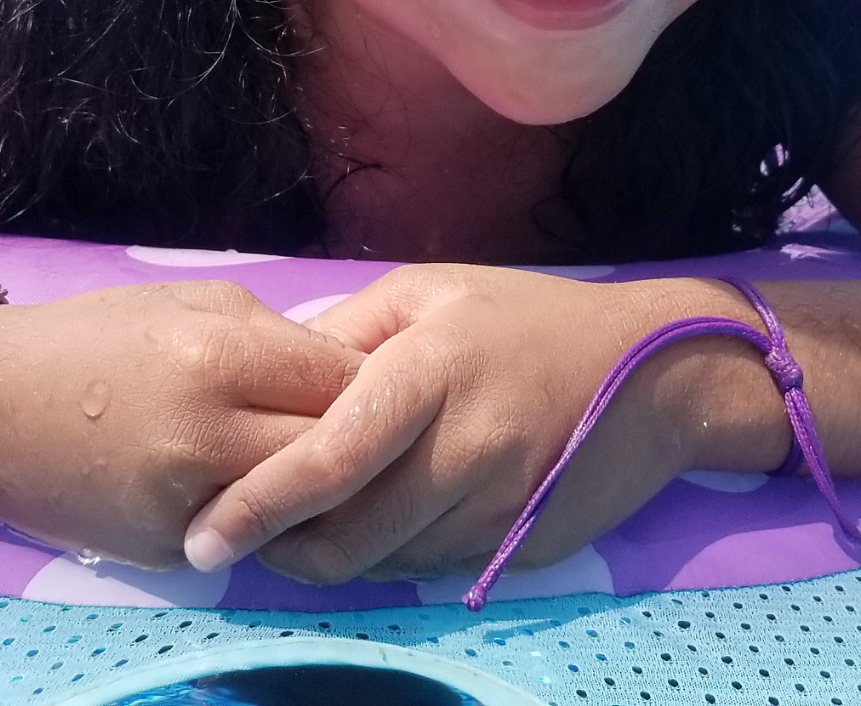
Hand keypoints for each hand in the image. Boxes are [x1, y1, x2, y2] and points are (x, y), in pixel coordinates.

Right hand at [0, 280, 363, 568]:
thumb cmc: (93, 337)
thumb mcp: (193, 303)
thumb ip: (280, 336)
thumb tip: (352, 372)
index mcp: (216, 357)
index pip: (343, 381)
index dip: (374, 379)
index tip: (385, 373)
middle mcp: (204, 438)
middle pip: (335, 453)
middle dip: (364, 438)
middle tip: (377, 423)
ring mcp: (184, 505)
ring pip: (302, 508)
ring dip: (327, 487)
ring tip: (333, 459)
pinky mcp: (168, 552)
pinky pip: (252, 537)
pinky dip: (272, 516)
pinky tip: (273, 490)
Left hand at [180, 265, 788, 584]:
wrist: (659, 377)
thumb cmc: (529, 319)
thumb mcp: (433, 290)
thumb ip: (348, 332)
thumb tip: (268, 369)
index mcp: (430, 371)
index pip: (326, 459)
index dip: (255, 507)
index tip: (201, 538)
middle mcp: (464, 446)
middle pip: (346, 534)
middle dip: (278, 549)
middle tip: (234, 537)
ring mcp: (495, 504)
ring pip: (381, 563)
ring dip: (327, 559)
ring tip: (293, 530)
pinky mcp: (516, 544)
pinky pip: (425, 569)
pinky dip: (383, 558)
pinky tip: (369, 526)